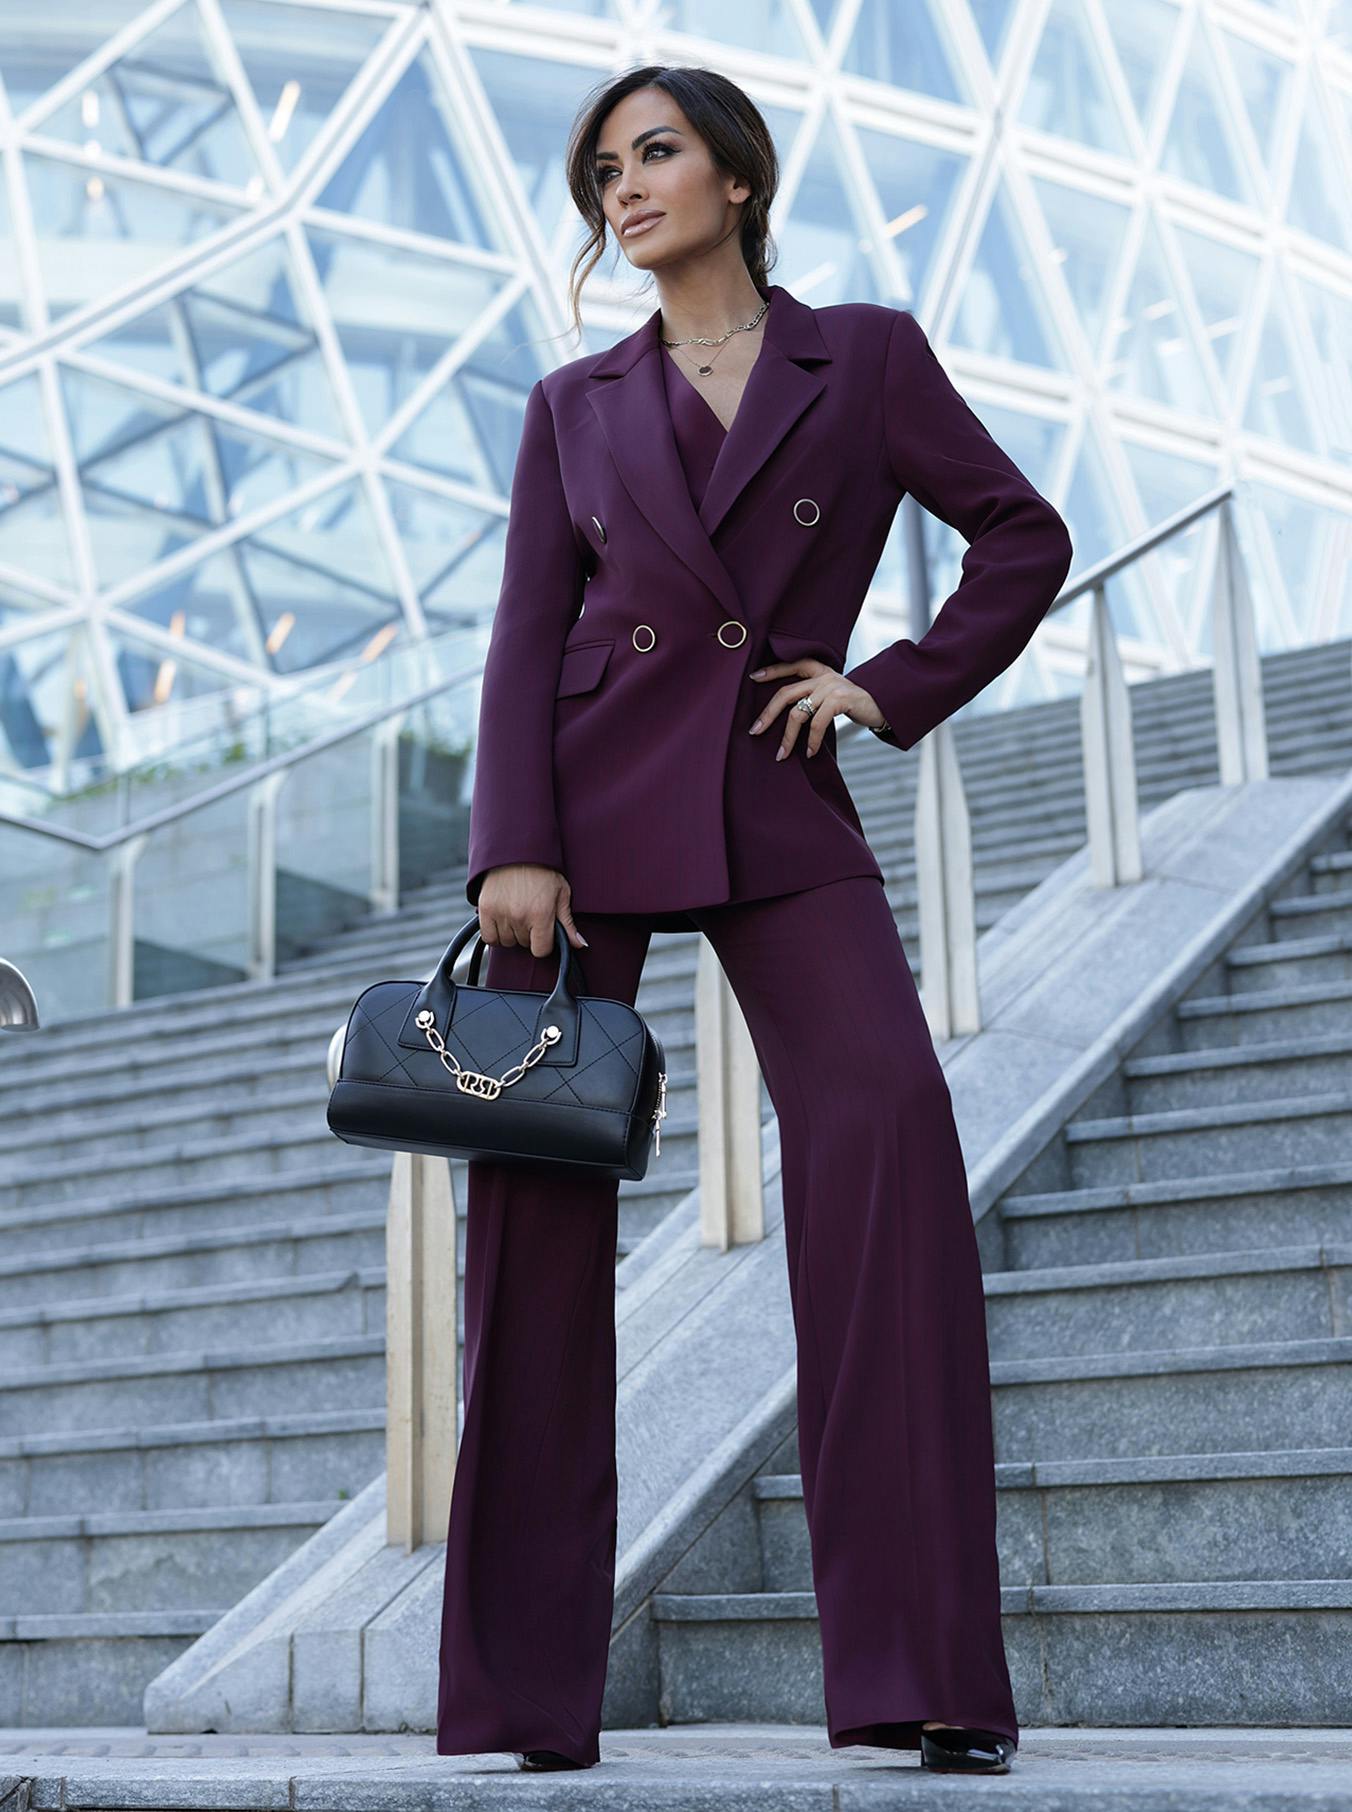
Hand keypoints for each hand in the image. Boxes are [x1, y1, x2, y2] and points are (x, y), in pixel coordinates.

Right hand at [477, 864, 588, 955]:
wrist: (517, 850)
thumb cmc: (543, 870)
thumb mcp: (561, 893)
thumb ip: (567, 923)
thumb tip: (580, 944)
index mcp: (541, 914)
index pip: (541, 950)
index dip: (544, 943)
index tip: (544, 932)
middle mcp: (519, 916)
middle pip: (524, 945)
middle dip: (529, 934)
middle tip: (530, 915)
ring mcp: (500, 913)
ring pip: (507, 942)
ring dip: (512, 933)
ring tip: (517, 914)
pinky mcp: (485, 909)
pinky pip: (489, 937)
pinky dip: (495, 934)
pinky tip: (503, 922)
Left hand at [747, 658, 886, 758]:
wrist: (884, 705)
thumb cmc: (855, 703)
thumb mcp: (832, 694)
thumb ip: (814, 695)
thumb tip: (787, 715)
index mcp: (820, 671)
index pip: (792, 665)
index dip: (773, 671)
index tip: (754, 678)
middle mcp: (823, 676)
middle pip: (786, 693)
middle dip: (768, 714)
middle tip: (755, 731)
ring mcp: (831, 687)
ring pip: (798, 713)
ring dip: (788, 737)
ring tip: (782, 754)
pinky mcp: (840, 700)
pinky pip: (817, 723)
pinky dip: (811, 741)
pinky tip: (809, 752)